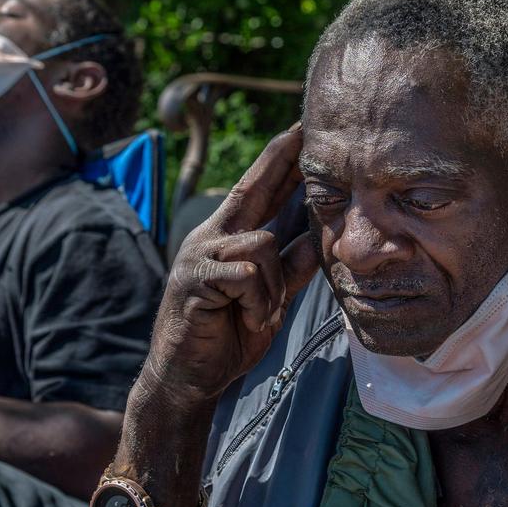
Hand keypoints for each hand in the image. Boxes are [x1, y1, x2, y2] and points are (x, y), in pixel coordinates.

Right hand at [144, 125, 319, 406]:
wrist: (189, 377)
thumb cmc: (227, 336)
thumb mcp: (270, 299)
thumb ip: (290, 269)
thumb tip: (318, 239)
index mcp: (229, 239)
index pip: (258, 190)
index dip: (280, 161)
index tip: (301, 131)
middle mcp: (211, 237)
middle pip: (251, 188)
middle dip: (280, 160)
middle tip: (303, 129)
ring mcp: (200, 254)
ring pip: (263, 244)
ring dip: (273, 287)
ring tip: (260, 315)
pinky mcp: (195, 277)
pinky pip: (248, 274)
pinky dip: (258, 302)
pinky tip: (248, 320)